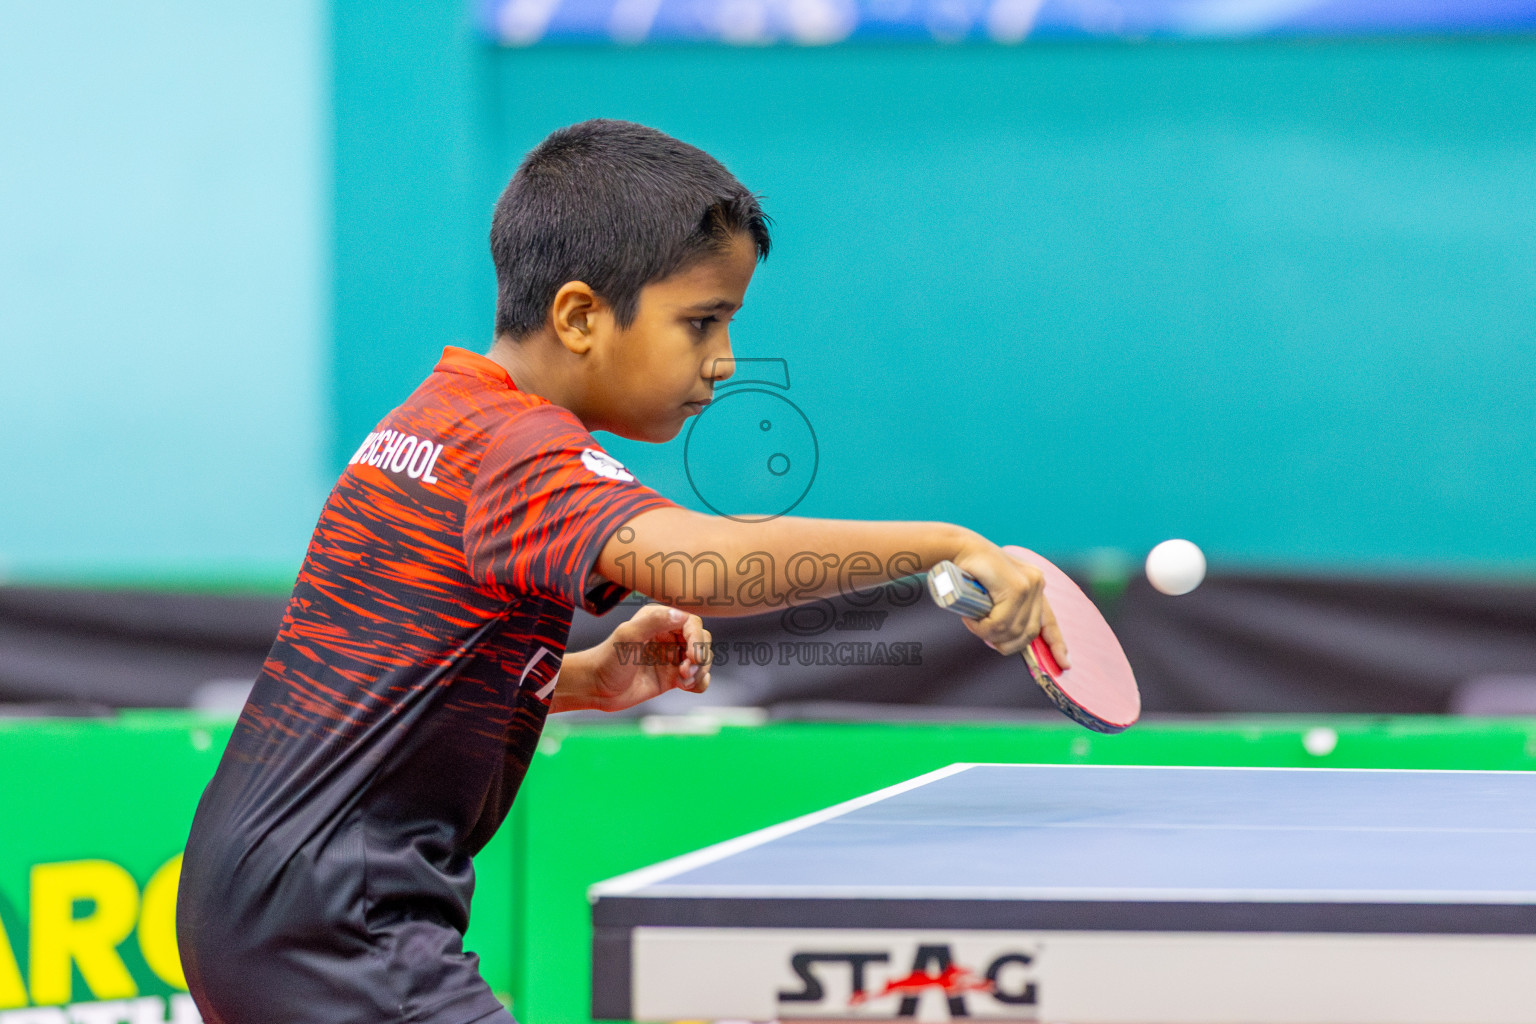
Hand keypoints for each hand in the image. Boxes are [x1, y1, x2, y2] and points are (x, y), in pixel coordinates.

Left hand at [552, 604, 712, 712]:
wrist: (596, 688)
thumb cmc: (608, 659)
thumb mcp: (628, 636)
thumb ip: (653, 622)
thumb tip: (681, 615)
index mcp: (659, 620)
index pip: (692, 623)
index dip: (697, 638)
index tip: (693, 656)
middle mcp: (668, 636)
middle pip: (702, 641)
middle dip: (700, 656)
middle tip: (685, 671)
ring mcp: (671, 657)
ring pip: (702, 660)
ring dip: (700, 671)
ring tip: (684, 681)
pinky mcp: (672, 677)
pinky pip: (697, 677)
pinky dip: (699, 682)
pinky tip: (688, 687)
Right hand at [951, 541, 1069, 668]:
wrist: (958, 548)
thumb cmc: (970, 572)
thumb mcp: (993, 594)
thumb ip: (1005, 609)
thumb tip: (1007, 640)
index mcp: (1034, 585)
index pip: (1049, 621)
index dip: (1057, 644)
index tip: (1065, 664)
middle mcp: (1037, 584)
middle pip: (1028, 632)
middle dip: (1005, 643)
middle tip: (983, 635)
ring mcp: (1029, 585)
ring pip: (1013, 629)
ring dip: (988, 634)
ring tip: (972, 622)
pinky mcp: (1017, 588)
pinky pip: (1001, 623)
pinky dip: (983, 627)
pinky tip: (971, 619)